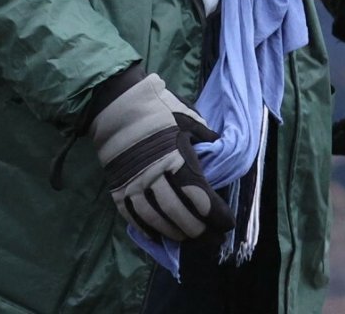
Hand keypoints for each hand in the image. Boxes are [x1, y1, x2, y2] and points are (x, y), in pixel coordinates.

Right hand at [88, 67, 234, 240]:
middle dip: (200, 231)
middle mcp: (156, 177)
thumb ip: (204, 136)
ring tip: (189, 239)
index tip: (228, 224)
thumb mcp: (188, 118)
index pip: (200, 197)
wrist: (116, 104)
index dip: (216, 215)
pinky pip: (133, 216)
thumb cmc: (157, 108)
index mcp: (177, 159)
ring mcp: (135, 184)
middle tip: (214, 240)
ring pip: (157, 219)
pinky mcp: (119, 187)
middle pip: (180, 214)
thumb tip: (219, 146)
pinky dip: (147, 228)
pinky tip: (158, 235)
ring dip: (175, 233)